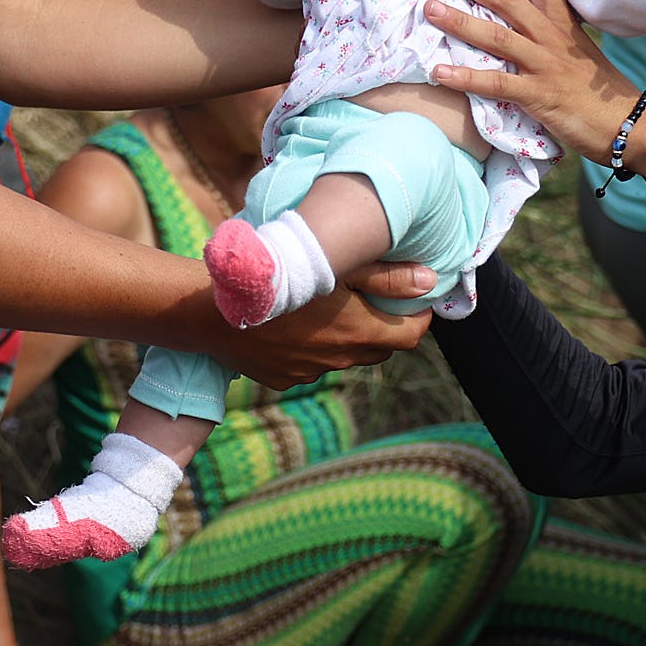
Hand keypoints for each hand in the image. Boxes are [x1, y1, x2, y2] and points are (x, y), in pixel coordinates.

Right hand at [213, 262, 433, 385]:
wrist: (214, 309)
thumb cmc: (280, 275)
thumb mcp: (338, 266)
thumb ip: (387, 276)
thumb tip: (430, 280)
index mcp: (359, 332)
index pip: (411, 336)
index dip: (418, 318)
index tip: (413, 300)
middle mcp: (340, 359)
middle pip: (379, 348)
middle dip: (382, 326)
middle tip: (372, 299)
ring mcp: (311, 373)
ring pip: (345, 356)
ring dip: (346, 337)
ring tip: (327, 308)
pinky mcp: (286, 379)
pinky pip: (312, 365)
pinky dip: (313, 348)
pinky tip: (294, 325)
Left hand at [424, 0, 640, 163]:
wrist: (626, 123)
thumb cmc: (594, 87)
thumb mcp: (573, 46)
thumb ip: (545, 27)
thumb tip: (511, 11)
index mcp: (560, 19)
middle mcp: (551, 35)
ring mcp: (545, 64)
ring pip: (498, 36)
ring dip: (460, 21)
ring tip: (428, 8)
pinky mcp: (539, 95)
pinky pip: (498, 84)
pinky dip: (466, 77)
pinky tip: (439, 72)